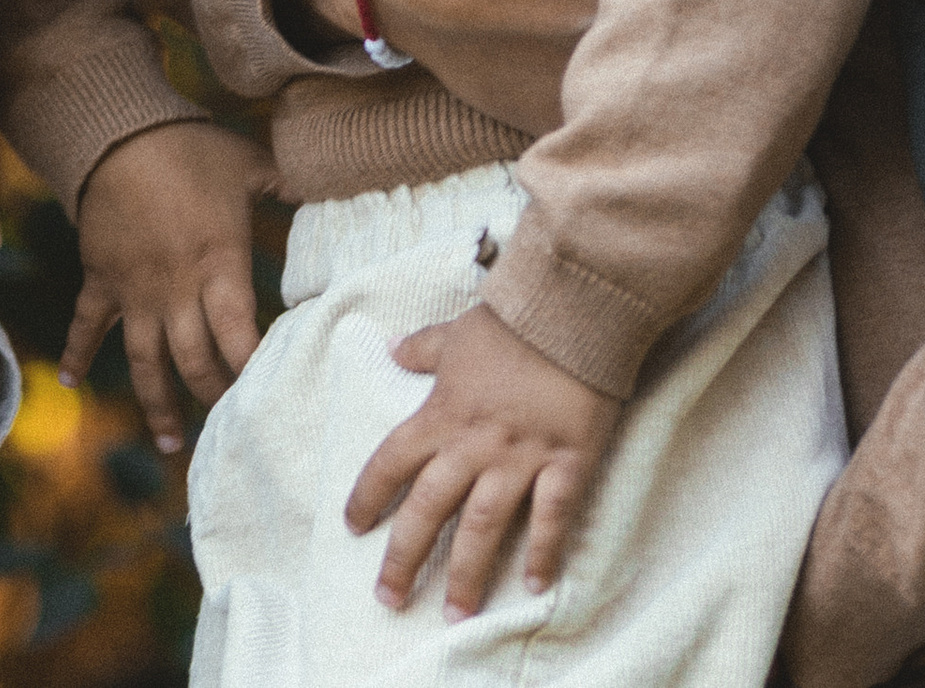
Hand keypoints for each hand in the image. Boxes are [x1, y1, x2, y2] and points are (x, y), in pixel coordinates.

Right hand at [64, 122, 271, 452]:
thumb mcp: (249, 164)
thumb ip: (291, 184)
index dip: (254, 370)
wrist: (119, 134)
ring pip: (145, 362)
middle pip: (194, 363)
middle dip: (214, 397)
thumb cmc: (191, 148)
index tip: (272, 393)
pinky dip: (75, 354)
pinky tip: (70, 382)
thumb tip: (337, 184)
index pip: (240, 336)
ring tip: (171, 444)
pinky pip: (85, 325)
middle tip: (231, 424)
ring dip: (157, 405)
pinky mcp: (101, 279)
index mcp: (218, 266)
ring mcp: (135, 291)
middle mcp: (176, 291)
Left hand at [344, 303, 621, 620]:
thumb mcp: (454, 333)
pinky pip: (552, 517)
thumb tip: (392, 349)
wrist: (570, 311)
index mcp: (442, 412)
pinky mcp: (566, 462)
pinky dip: (544, 553)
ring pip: (485, 525)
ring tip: (455, 613)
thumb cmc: (510, 322)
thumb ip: (422, 348)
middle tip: (388, 599)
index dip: (370, 496)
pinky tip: (536, 588)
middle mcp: (474, 443)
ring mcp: (520, 457)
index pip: (393, 461)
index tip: (354, 527)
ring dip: (468, 572)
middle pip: (430, 508)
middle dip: (405, 557)